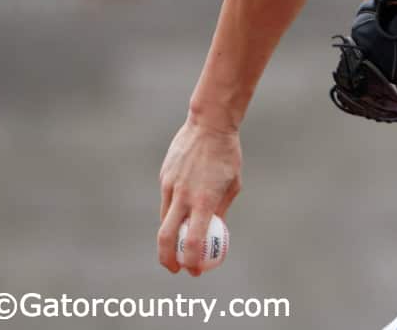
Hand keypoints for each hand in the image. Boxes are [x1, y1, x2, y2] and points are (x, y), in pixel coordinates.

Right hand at [157, 119, 241, 275]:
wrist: (209, 125)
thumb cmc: (227, 156)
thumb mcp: (233, 185)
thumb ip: (221, 210)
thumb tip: (215, 232)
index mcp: (203, 200)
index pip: (192, 241)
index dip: (191, 261)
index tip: (194, 271)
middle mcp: (183, 196)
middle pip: (165, 237)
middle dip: (167, 259)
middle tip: (176, 268)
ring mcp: (170, 186)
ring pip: (164, 219)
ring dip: (171, 234)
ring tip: (181, 239)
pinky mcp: (164, 177)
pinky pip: (166, 200)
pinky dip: (173, 209)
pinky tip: (185, 203)